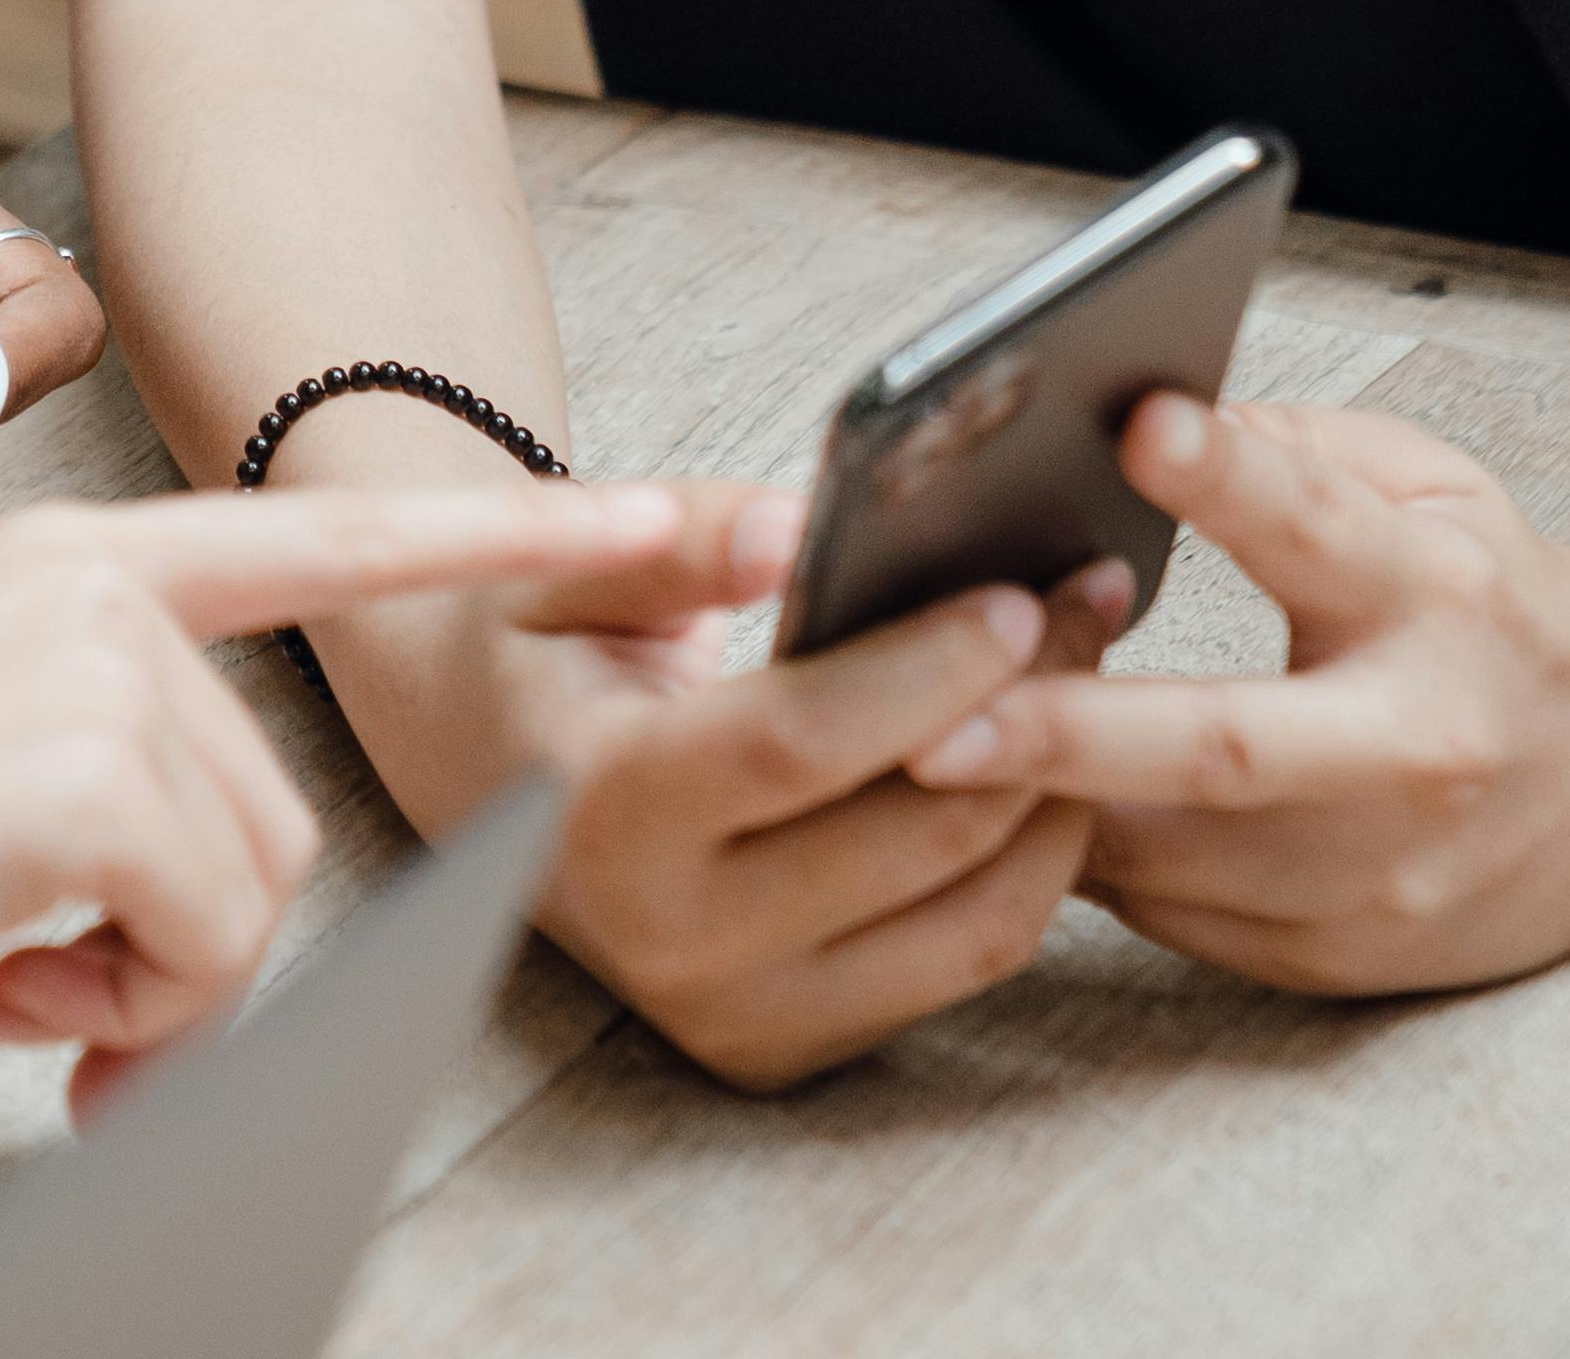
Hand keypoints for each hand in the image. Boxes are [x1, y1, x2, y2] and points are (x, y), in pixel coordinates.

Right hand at [0, 478, 785, 1167]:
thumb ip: (95, 799)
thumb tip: (196, 947)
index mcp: (60, 568)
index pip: (324, 532)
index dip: (529, 531)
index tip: (694, 521)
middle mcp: (91, 588)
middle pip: (270, 814)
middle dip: (167, 949)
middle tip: (4, 982)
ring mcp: (95, 671)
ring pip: (244, 895)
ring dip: (123, 993)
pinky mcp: (89, 776)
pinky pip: (197, 949)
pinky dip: (98, 1014)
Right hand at [319, 496, 1125, 1087]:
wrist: (479, 779)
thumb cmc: (532, 649)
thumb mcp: (561, 566)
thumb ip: (681, 540)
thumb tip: (803, 525)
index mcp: (593, 810)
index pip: (796, 744)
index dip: (924, 671)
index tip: (1018, 595)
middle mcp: (664, 938)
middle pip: (909, 839)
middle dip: (1029, 713)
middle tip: (1089, 601)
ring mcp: (732, 1011)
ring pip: (971, 918)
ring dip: (1059, 794)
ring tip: (1090, 673)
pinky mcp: (787, 1044)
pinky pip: (964, 959)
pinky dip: (1031, 863)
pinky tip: (1050, 764)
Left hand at [912, 393, 1569, 994]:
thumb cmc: (1491, 595)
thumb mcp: (1420, 482)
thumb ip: (1277, 446)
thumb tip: (1108, 416)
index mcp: (1438, 597)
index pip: (1319, 529)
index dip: (1226, 478)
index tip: (1137, 424)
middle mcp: (1419, 748)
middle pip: (1228, 751)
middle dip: (1069, 739)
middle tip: (926, 726)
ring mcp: (1386, 875)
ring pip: (1166, 856)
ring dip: (1031, 807)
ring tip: (908, 753)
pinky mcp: (1347, 957)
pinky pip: (1170, 913)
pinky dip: (1080, 859)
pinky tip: (1008, 808)